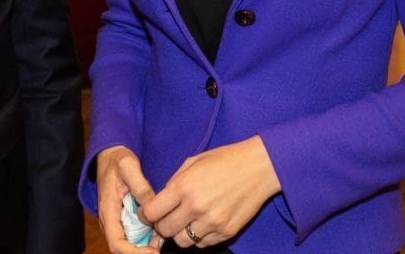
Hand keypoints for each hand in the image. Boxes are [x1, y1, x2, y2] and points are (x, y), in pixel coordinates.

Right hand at [94, 146, 160, 252]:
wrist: (110, 155)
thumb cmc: (116, 160)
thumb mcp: (128, 166)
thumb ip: (140, 186)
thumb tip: (152, 206)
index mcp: (108, 211)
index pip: (116, 243)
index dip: (134, 253)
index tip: (152, 252)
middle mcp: (110, 221)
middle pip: (123, 249)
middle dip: (142, 252)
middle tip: (161, 248)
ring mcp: (117, 221)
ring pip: (129, 244)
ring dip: (145, 247)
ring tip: (163, 239)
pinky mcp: (124, 219)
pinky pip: (134, 235)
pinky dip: (146, 239)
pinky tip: (159, 233)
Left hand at [139, 135, 280, 248]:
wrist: (258, 167)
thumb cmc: (224, 160)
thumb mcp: (192, 162)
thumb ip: (174, 182)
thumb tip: (160, 200)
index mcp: (184, 186)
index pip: (152, 212)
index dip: (145, 215)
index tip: (147, 214)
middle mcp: (196, 207)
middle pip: (165, 231)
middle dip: (161, 226)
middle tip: (165, 218)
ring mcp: (212, 222)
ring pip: (182, 242)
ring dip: (179, 233)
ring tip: (185, 221)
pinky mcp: (226, 232)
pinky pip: (203, 244)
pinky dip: (198, 237)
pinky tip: (202, 223)